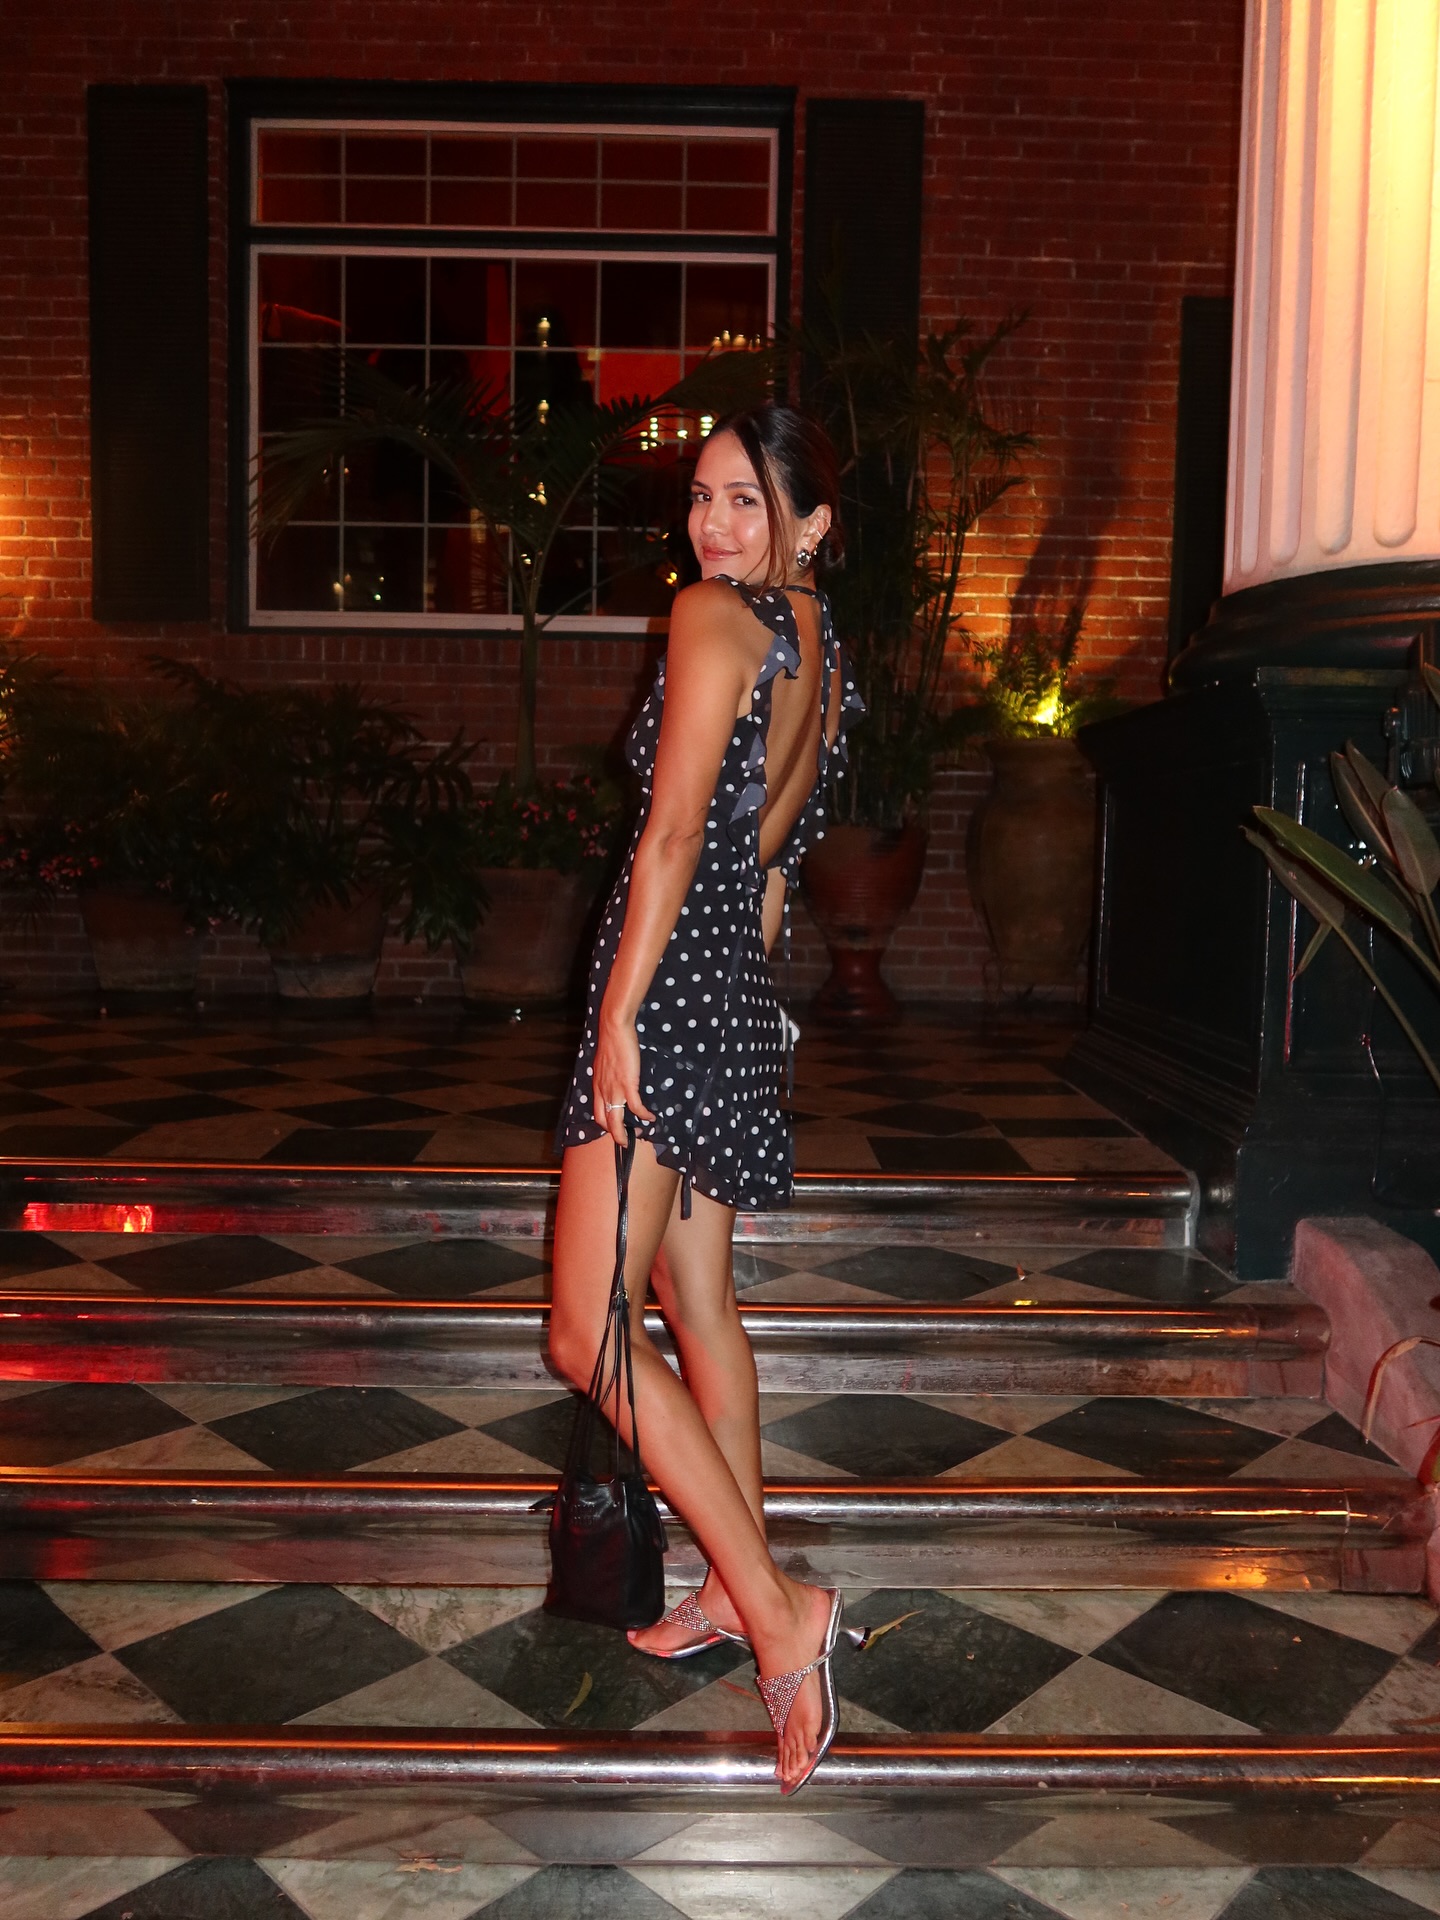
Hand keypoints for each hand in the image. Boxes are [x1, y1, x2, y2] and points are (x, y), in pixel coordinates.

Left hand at [593, 1008, 655, 1143]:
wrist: (614, 1029)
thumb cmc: (611, 1043)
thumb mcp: (603, 1063)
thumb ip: (606, 1076)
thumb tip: (613, 1082)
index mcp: (597, 1086)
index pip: (598, 1113)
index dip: (606, 1125)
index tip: (617, 1128)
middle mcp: (603, 1091)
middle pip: (605, 1121)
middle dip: (616, 1135)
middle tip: (626, 1141)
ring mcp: (614, 1089)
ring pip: (617, 1120)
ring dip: (626, 1132)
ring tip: (638, 1135)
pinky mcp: (628, 1084)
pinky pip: (635, 1106)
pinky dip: (644, 1115)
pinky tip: (651, 1117)